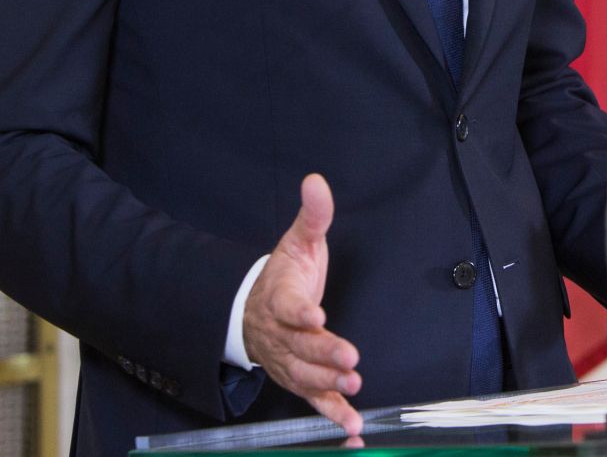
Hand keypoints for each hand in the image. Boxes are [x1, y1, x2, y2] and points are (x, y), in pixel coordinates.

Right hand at [244, 174, 363, 439]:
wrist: (253, 311)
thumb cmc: (284, 275)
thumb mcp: (298, 240)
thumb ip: (313, 215)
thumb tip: (316, 181)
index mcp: (280, 298)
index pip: (288, 306)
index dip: (300, 312)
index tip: (316, 314)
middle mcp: (281, 334)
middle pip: (300, 347)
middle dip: (324, 354)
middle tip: (349, 360)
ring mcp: (287, 361)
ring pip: (304, 377)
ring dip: (328, 387)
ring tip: (353, 390)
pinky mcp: (298, 379)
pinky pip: (313, 400)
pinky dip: (331, 414)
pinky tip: (352, 426)